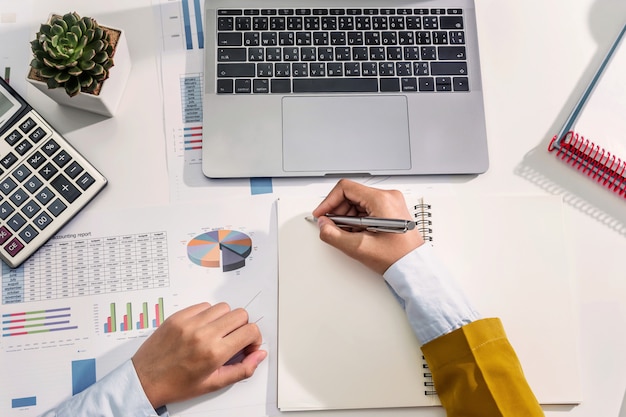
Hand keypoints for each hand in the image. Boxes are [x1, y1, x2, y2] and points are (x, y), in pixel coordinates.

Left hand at [131, 302, 265, 407]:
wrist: (145, 380)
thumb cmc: (177, 385)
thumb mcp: (214, 384)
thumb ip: (242, 369)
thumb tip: (259, 355)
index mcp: (214, 353)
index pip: (250, 331)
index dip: (254, 339)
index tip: (248, 345)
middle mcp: (203, 334)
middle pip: (240, 315)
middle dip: (242, 327)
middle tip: (233, 339)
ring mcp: (189, 323)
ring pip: (223, 307)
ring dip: (225, 319)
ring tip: (216, 334)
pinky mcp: (178, 316)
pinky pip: (204, 305)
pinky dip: (207, 315)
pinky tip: (202, 329)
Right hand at [312, 179, 423, 273]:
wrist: (414, 266)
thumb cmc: (397, 257)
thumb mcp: (359, 248)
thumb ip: (334, 235)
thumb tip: (323, 225)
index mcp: (381, 200)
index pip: (345, 188)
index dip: (329, 201)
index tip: (322, 214)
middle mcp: (388, 196)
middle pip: (351, 195)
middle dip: (338, 211)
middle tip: (333, 228)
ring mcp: (390, 202)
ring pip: (358, 202)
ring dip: (347, 217)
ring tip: (348, 234)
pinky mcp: (390, 210)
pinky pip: (366, 209)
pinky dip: (357, 220)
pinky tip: (357, 233)